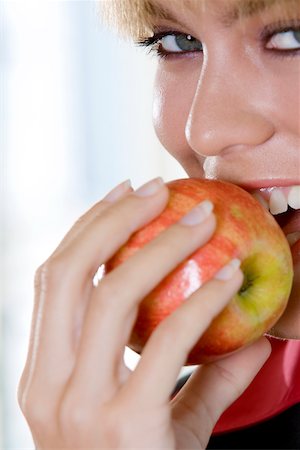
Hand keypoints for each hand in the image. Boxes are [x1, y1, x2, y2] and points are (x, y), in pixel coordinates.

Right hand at [18, 177, 270, 448]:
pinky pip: (165, 342)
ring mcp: (79, 407)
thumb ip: (197, 373)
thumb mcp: (156, 416)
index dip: (85, 227)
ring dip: (158, 246)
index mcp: (42, 373)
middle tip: (157, 188)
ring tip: (199, 218)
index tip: (122, 192)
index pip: (53, 278)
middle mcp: (48, 385)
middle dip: (113, 220)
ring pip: (110, 296)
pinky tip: (230, 277)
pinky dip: (199, 301)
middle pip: (68, 273)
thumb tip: (248, 333)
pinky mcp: (125, 427)